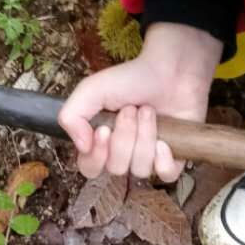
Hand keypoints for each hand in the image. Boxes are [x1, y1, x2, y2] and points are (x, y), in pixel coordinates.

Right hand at [58, 23, 221, 181]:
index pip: (89, 168)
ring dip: (144, 137)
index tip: (104, 130)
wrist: (169, 69)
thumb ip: (71, 116)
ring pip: (140, 169)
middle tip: (130, 110)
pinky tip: (165, 140)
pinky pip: (166, 175)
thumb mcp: (90, 90)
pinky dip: (164, 159)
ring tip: (148, 112)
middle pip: (116, 168)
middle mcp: (123, 153)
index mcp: (101, 142)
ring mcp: (148, 157)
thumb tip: (82, 147)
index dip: (96, 155)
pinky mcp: (173, 157)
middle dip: (124, 138)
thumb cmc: (129, 79)